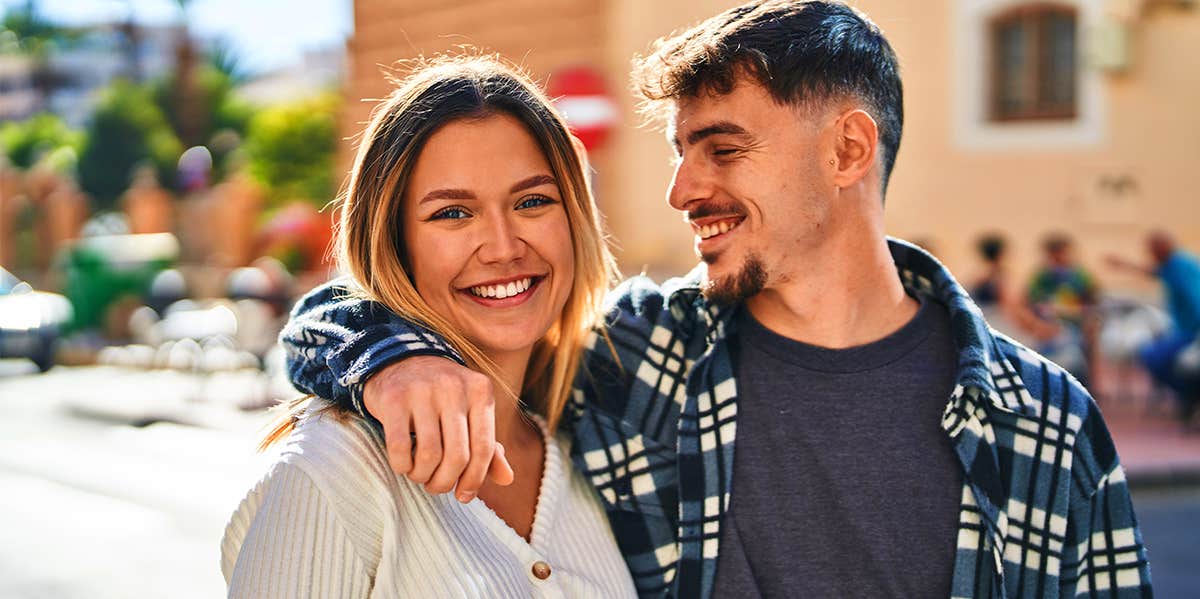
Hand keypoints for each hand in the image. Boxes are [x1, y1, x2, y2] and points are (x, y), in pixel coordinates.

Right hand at [363, 356, 513, 501]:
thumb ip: (488, 446)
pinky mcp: (394, 398)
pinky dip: (402, 466)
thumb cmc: (441, 397)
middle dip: (446, 481)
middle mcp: (454, 387)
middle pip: (457, 456)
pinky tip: (403, 465)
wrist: (399, 361)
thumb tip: (507, 479)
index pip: (484, 448)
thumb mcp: (470, 413)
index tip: (464, 496)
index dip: (475, 479)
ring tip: (419, 475)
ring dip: (423, 476)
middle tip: (436, 486)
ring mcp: (422, 390)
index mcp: (480, 390)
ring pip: (429, 455)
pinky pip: (400, 447)